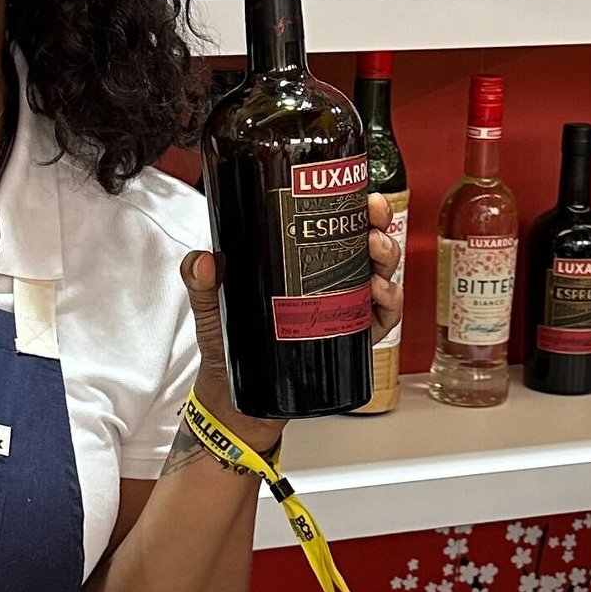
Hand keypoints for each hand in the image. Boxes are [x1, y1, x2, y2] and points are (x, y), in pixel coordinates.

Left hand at [179, 201, 401, 454]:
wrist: (236, 394)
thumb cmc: (229, 341)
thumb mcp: (212, 304)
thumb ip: (202, 281)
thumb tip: (204, 262)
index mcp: (303, 261)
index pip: (338, 223)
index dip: (358, 207)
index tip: (364, 196)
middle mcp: (331, 280)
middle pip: (368, 244)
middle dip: (379, 227)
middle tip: (373, 226)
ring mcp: (345, 309)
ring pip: (381, 276)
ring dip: (386, 262)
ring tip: (374, 258)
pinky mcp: (351, 339)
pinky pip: (381, 319)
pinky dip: (388, 304)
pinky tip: (378, 295)